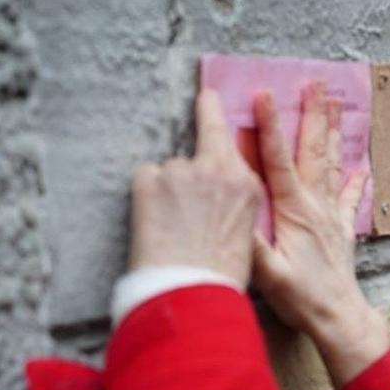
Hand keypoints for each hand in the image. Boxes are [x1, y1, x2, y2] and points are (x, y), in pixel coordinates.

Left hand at [128, 90, 263, 286]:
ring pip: (168, 169)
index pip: (231, 138)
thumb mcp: (244, 233)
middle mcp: (217, 169)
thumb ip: (231, 202)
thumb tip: (213, 199)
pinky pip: (144, 179)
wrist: (192, 292)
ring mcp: (182, 171)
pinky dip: (144, 198)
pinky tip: (153, 225)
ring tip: (169, 226)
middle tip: (202, 100)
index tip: (209, 97)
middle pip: (203, 129)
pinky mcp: (150, 180)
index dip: (216, 115)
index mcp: (246, 185)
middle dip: (202, 113)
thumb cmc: (220, 275)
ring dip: (166, 188)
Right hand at [249, 82, 387, 387]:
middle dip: (311, 115)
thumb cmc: (301, 298)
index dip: (269, 126)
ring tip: (336, 105)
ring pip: (332, 165)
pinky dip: (356, 180)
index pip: (278, 159)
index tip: (263, 94)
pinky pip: (350, 198)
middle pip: (312, 151)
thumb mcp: (268, 273)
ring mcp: (332, 216)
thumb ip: (250, 243)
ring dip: (331, 133)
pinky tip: (362, 167)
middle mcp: (316, 205)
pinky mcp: (341, 231)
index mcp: (294, 210)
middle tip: (315, 83)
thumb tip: (231, 214)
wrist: (339, 317)